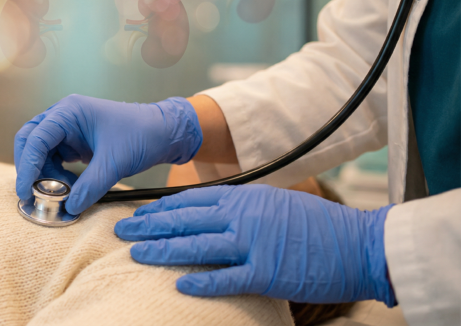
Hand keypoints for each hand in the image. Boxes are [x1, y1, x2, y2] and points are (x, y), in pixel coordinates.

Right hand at [14, 94, 201, 214]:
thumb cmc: (142, 135)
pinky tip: (69, 189)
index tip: (25, 190)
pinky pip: (54, 160)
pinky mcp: (75, 143)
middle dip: (29, 168)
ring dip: (44, 175)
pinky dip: (56, 176)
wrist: (164, 133)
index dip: (27, 166)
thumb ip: (90, 186)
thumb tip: (68, 208)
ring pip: (40, 153)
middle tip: (31, 194)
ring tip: (61, 194)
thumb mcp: (115, 163)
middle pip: (30, 141)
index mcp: (69, 112)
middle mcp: (64, 117)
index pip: (36, 138)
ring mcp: (68, 130)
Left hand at [114, 185, 395, 305]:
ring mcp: (254, 244)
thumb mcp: (275, 204)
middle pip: (185, 221)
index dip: (161, 209)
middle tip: (121, 230)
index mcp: (244, 198)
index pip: (191, 201)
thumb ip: (242, 207)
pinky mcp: (266, 272)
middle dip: (149, 226)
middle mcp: (244, 217)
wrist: (360, 244)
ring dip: (163, 250)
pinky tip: (178, 285)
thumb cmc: (319, 226)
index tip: (137, 213)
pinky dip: (201, 282)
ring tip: (135, 253)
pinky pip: (226, 279)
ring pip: (197, 247)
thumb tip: (212, 214)